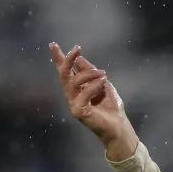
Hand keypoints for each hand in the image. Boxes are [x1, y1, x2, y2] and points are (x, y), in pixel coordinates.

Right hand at [49, 42, 136, 160]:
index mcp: (77, 88)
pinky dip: (94, 86)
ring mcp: (73, 103)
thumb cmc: (112, 108)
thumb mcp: (103, 85)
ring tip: (103, 73)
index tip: (53, 44)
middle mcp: (72, 95)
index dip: (59, 58)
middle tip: (77, 49)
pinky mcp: (78, 111)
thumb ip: (91, 73)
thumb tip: (80, 59)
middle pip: (64, 74)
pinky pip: (83, 93)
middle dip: (68, 59)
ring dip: (89, 74)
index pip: (65, 71)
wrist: (119, 126)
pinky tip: (104, 83)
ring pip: (73, 82)